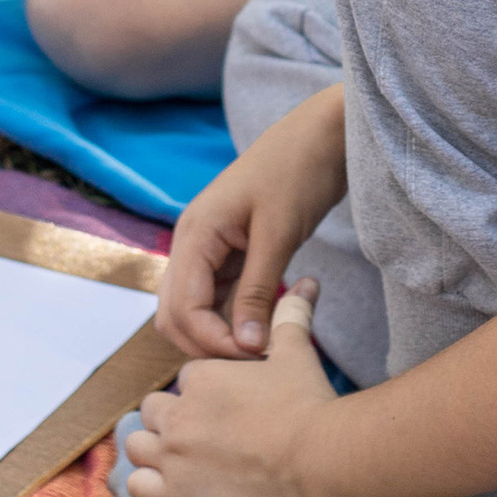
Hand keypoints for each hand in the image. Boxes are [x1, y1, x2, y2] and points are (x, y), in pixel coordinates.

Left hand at [122, 288, 336, 496]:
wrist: (320, 462)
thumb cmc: (309, 404)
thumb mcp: (297, 353)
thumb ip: (291, 315)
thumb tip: (307, 281)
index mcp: (201, 378)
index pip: (185, 380)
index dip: (204, 393)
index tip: (228, 409)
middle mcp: (179, 414)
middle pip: (155, 409)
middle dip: (174, 418)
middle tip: (207, 435)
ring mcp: (173, 456)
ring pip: (137, 444)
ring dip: (155, 449)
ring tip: (185, 460)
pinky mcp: (174, 495)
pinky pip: (137, 487)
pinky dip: (149, 486)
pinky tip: (174, 488)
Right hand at [157, 86, 346, 359]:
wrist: (321, 136)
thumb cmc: (299, 173)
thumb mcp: (279, 234)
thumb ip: (259, 291)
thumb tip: (246, 345)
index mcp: (195, 233)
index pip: (182, 308)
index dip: (213, 341)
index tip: (255, 356)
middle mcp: (191, 242)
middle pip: (176, 314)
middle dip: (207, 343)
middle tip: (255, 360)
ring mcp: (208, 248)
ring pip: (194, 309)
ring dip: (219, 334)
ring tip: (262, 349)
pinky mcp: (229, 253)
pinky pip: (217, 296)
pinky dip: (232, 318)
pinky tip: (263, 328)